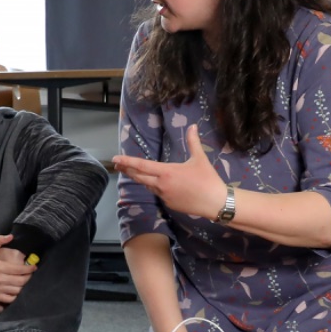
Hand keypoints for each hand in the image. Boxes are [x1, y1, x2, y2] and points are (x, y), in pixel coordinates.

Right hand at [0, 234, 34, 305]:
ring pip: (17, 291)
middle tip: (31, 275)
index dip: (29, 269)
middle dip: (29, 278)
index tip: (34, 267)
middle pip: (21, 281)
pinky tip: (18, 291)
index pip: (19, 270)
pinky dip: (16, 296)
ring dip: (24, 287)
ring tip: (26, 283)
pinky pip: (10, 299)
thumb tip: (11, 236)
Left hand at [112, 125, 228, 220]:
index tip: (115, 159)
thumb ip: (193, 142)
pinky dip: (156, 187)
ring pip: (148, 186)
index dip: (127, 162)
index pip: (141, 165)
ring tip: (135, 173)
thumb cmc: (207, 179)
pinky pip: (159, 194)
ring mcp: (164, 196)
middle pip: (139, 177)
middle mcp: (161, 185)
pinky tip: (160, 185)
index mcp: (166, 172)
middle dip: (127, 170)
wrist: (215, 202)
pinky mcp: (169, 205)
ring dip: (141, 179)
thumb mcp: (199, 158)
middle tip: (117, 165)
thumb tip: (192, 126)